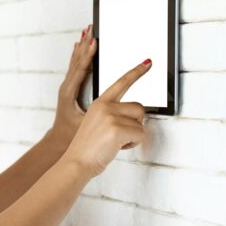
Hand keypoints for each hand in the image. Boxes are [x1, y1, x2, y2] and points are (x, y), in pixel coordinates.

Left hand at [49, 24, 96, 147]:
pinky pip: (76, 66)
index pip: (80, 69)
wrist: (58, 141)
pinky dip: (80, 54)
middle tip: (91, 28)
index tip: (95, 41)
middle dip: (85, 43)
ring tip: (87, 31)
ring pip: (76, 60)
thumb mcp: (85, 123)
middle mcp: (66, 86)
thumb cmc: (72, 134)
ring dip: (82, 45)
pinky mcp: (70, 87)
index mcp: (69, 92)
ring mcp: (67, 86)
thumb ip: (95, 114)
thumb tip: (110, 106)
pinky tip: (80, 47)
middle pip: (77, 59)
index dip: (88, 55)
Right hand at [62, 59, 151, 177]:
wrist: (77, 162)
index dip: (136, 72)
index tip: (148, 62)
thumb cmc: (87, 148)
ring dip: (134, 135)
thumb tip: (135, 115)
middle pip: (139, 107)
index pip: (121, 83)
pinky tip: (118, 147)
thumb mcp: (97, 123)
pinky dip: (133, 144)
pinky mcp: (117, 129)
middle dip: (135, 123)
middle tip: (120, 135)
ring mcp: (111, 116)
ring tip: (116, 141)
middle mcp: (105, 106)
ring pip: (141, 122)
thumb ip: (113, 114)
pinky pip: (141, 135)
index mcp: (100, 103)